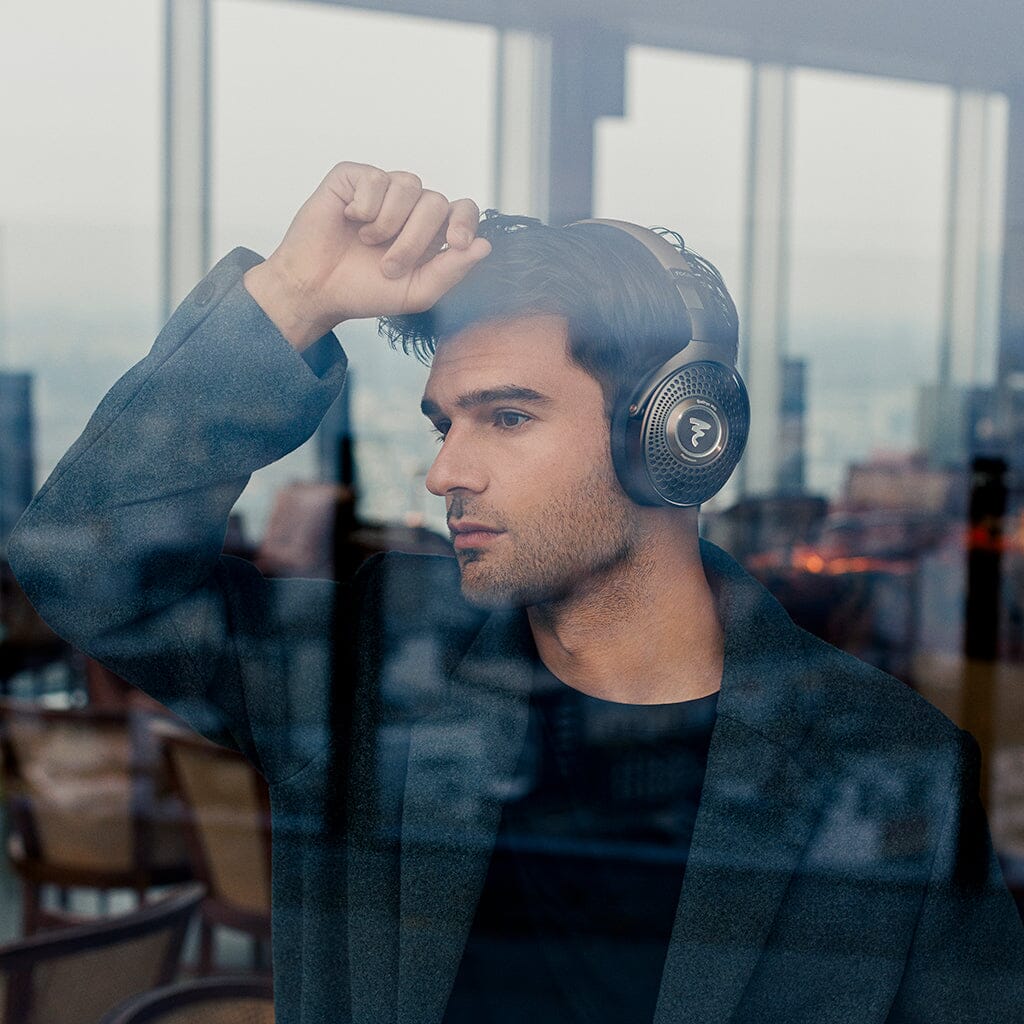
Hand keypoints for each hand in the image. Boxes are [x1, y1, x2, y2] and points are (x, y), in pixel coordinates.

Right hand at [243, 161, 490, 349]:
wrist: (317, 290)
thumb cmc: (363, 291)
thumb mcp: (417, 292)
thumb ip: (451, 270)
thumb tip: (483, 246)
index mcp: (430, 232)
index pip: (463, 210)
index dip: (464, 221)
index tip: (455, 243)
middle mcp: (409, 207)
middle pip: (436, 202)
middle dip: (415, 239)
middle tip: (389, 266)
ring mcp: (382, 190)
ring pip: (409, 185)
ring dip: (390, 223)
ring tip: (369, 243)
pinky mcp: (353, 178)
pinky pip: (375, 177)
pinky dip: (365, 206)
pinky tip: (350, 220)